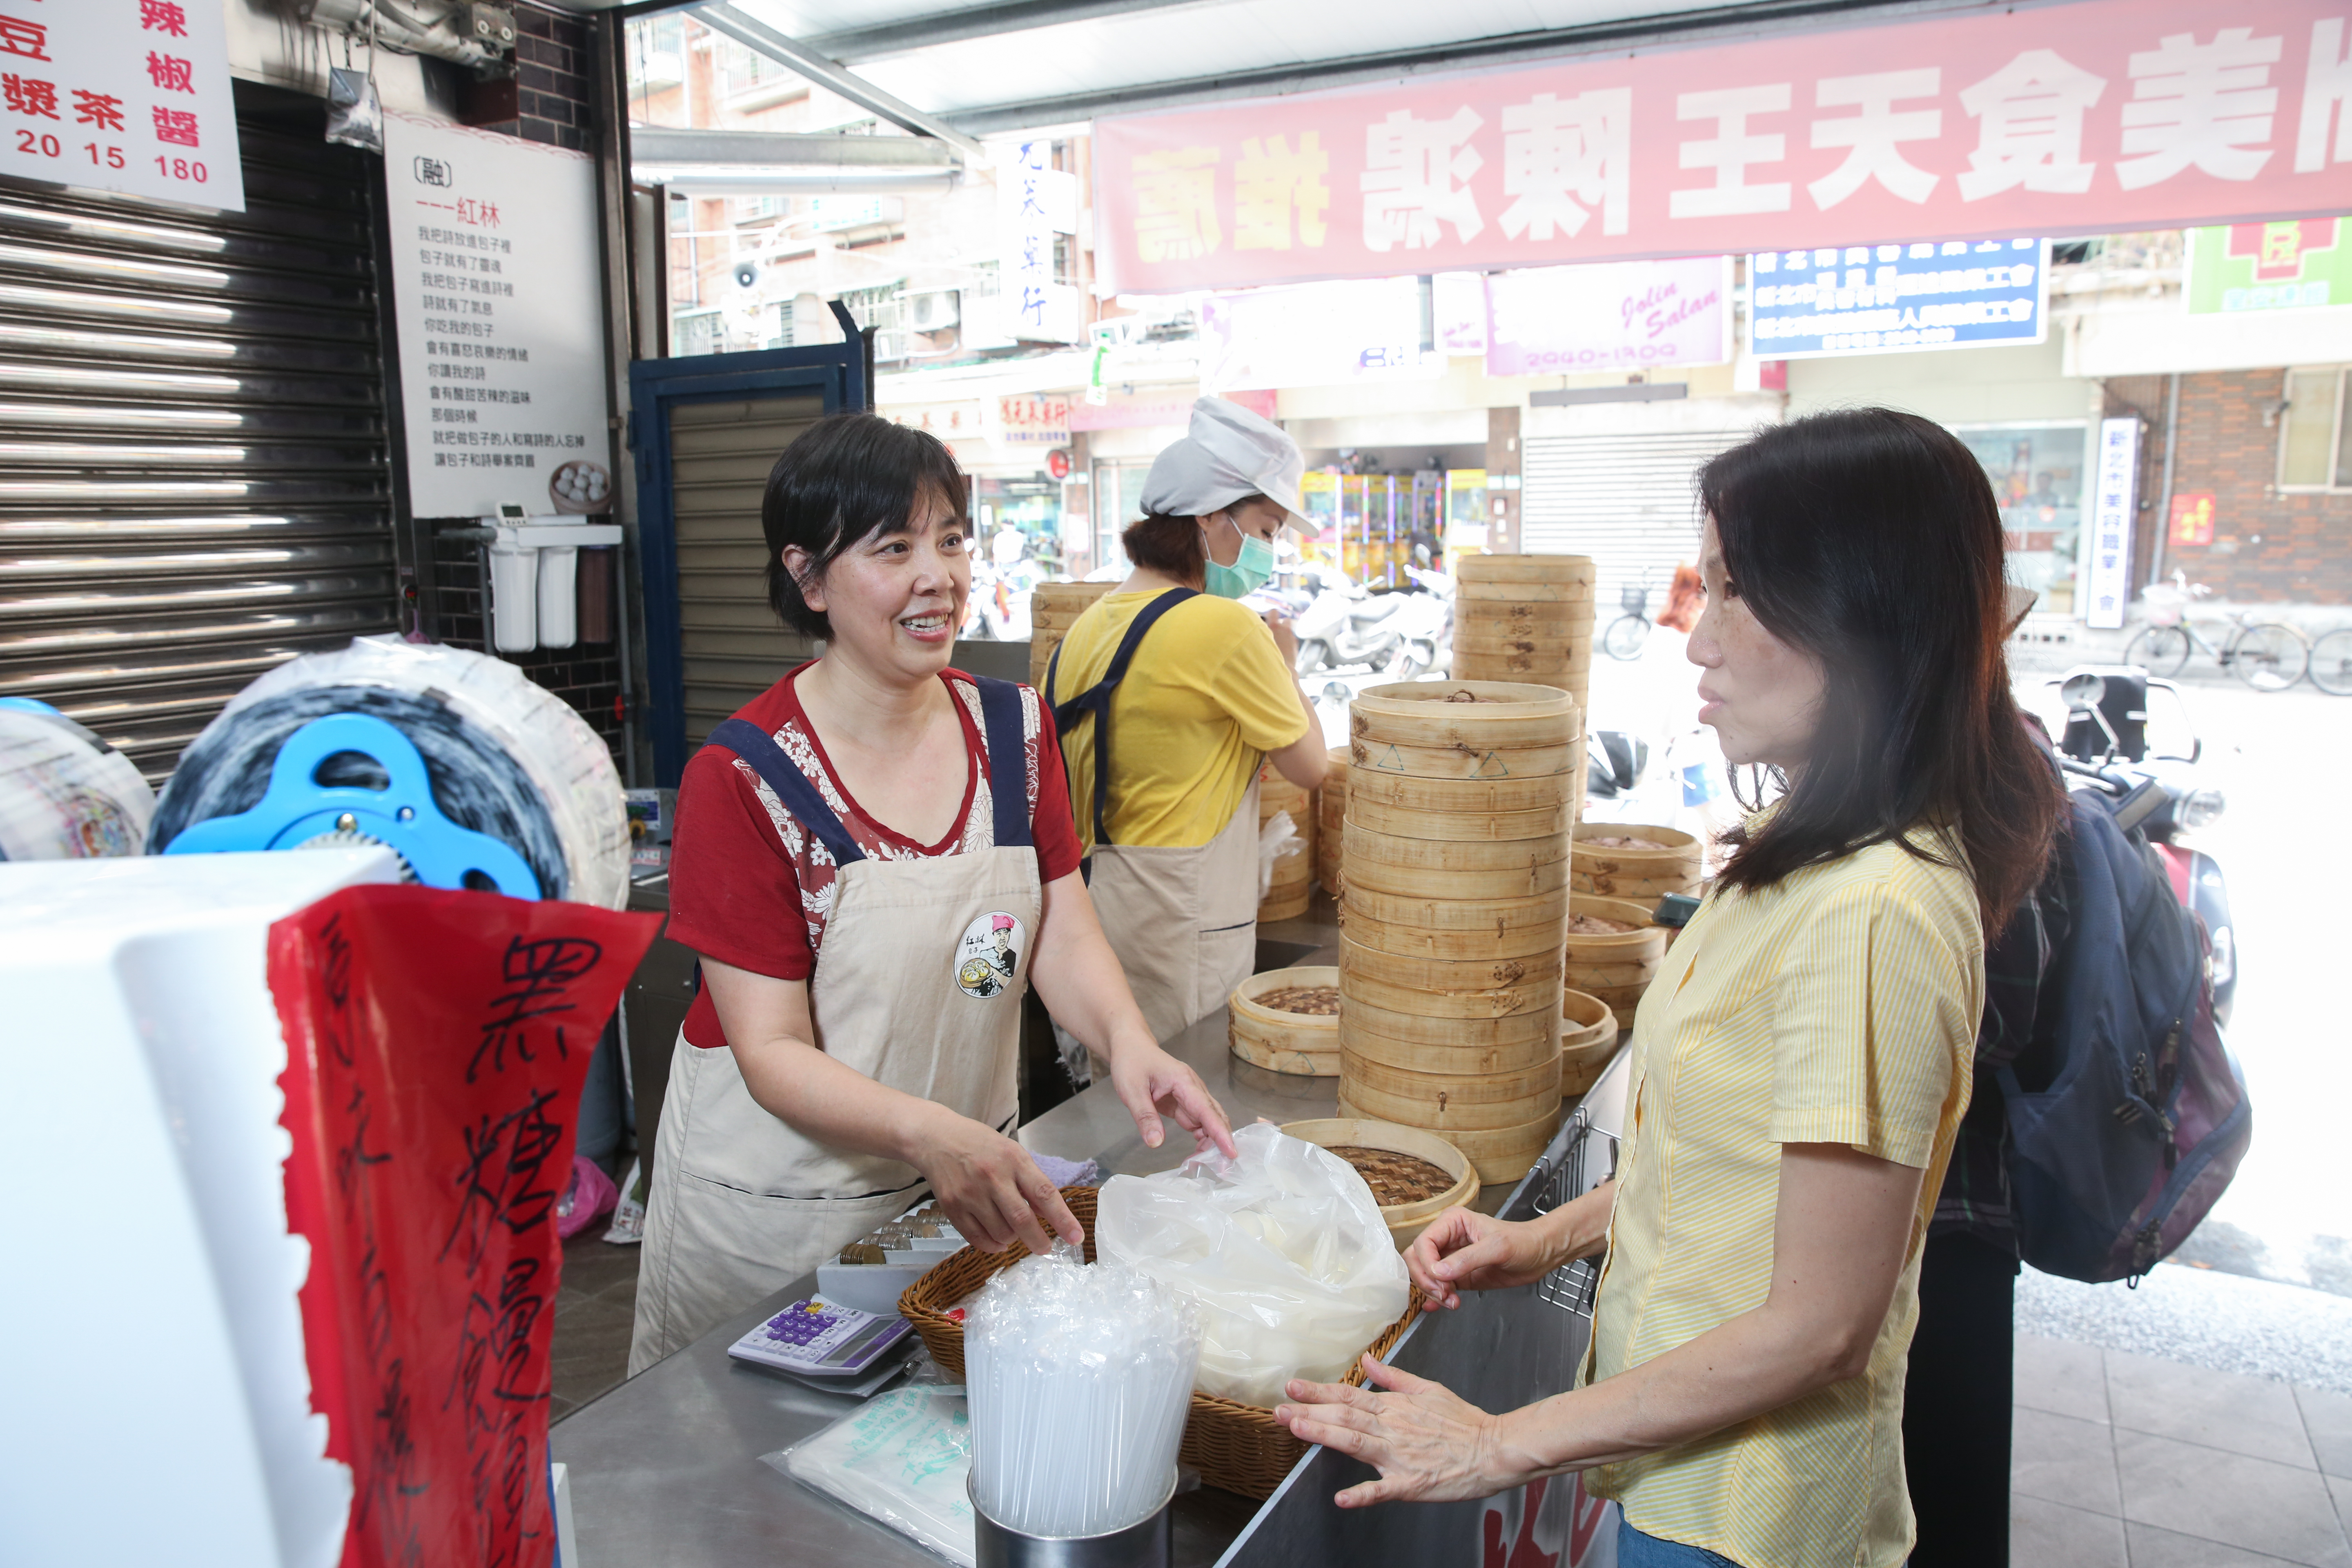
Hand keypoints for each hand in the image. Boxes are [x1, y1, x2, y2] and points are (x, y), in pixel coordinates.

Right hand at [913, 1112, 1081, 1255]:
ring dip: (1012, 1240)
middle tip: (1045, 1249)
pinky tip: (997, 1241)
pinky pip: (977, 1239)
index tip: (1076, 1237)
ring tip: (1012, 1231)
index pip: (1044, 1193)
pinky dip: (992, 1246)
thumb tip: (1047, 1214)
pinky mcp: (952, 1207)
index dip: (1063, 1219)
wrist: (936, 1138)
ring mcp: (970, 1194)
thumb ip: (1029, 1181)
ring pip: (1001, 1233)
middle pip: (1022, 1219)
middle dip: (1038, 1240)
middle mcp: (992, 1177)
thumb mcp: (1011, 1153)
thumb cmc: (979, 1144)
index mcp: (1013, 1160)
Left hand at [1107, 1039, 1236, 1157]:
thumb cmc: (1131, 1062)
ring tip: (1205, 1164)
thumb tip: (1156, 1143)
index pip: (1206, 1110)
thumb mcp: (1131, 1090)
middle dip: (1221, 1141)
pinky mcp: (1184, 1102)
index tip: (1231, 1153)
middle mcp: (1193, 1087)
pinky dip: (1201, 1136)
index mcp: (1183, 1081)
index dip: (1219, 1133)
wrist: (1130, 1046)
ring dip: (1210, 1141)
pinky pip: (1198, 1121)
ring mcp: (1190, 1095)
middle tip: (1222, 1168)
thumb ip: (1145, 1116)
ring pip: (1208, 1120)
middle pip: (1214, 1116)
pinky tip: (1197, 1152)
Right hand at [1261, 610, 1298, 662]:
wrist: (1279, 669)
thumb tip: (1257, 629)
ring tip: (1279, 641)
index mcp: (1274, 626)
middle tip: (1274, 631)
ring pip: (1290, 631)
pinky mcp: (1295, 646)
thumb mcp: (1259, 641)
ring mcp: (1292, 637)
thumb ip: (1259, 632)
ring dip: (1285, 633)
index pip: (1274, 612)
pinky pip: (1292, 640)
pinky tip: (1282, 649)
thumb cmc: (1264, 656)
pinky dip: (1288, 642)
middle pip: (1286, 620)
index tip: (1268, 620)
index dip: (1271, 615)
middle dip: (1282, 624)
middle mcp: (1285, 629)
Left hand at [1276, 1355, 1515, 1506]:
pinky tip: (1341, 1499)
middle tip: (1277, 1409)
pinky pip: (1383, 1490)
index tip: (1291, 1387)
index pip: (1349, 1395)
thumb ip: (1394, 1377)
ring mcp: (1400, 1456)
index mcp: (1395, 1407)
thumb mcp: (1428, 1389)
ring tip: (1295, 1429)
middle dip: (1308, 1412)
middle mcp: (1392, 1428)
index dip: (1318, 1391)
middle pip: (1344, 1417)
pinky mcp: (1412, 1484)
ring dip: (1323, 1436)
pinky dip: (1363, 1494)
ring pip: (1355, 1443)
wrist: (1494, 1448)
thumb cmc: (1463, 1420)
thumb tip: (1367, 1361)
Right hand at [1405, 1208, 1562, 1309]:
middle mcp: (1447, 1238)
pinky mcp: (1458, 1276)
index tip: (1443, 1280)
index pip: (1423, 1243)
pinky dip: (1434, 1298)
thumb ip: (1467, 1259)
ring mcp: (1451, 1258)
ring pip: (1425, 1275)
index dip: (1427, 1264)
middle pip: (1417, 1259)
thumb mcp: (1498, 1248)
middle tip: (1445, 1294)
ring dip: (1433, 1291)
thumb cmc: (1523, 1242)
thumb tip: (1440, 1272)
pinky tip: (1439, 1306)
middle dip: (1427, 1279)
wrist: (1540, 1255)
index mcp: (1452, 1222)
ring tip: (1452, 1302)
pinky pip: (1437, 1286)